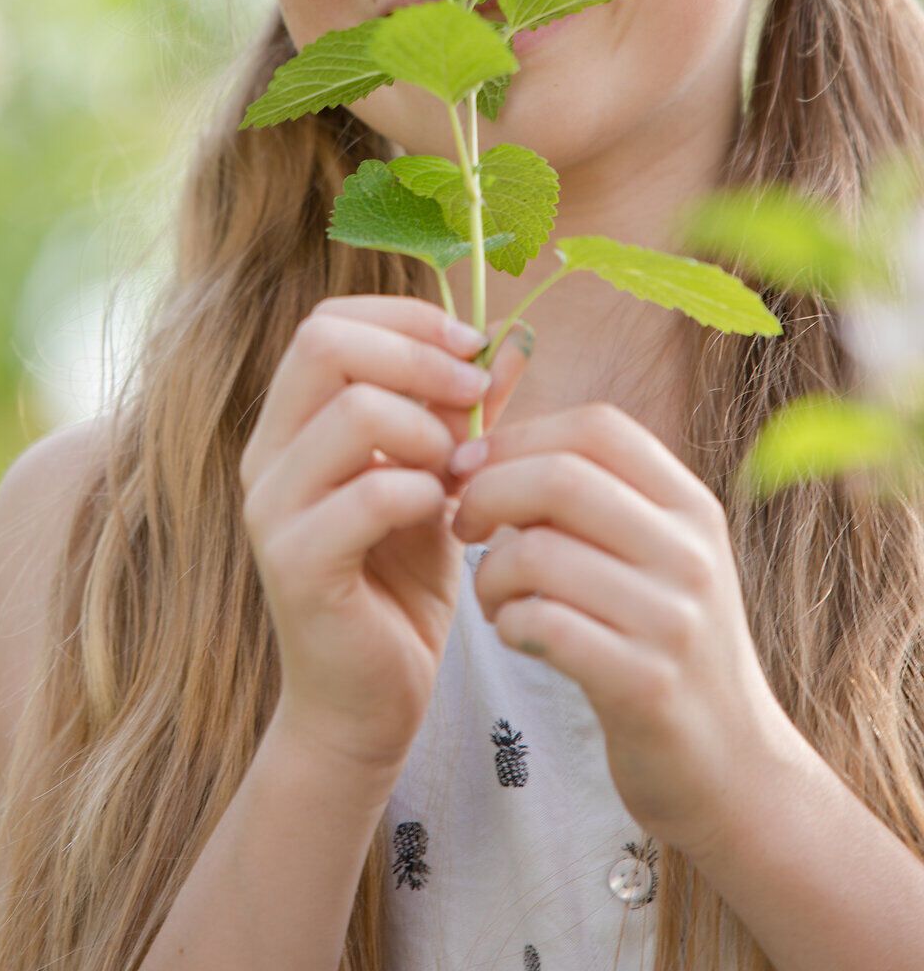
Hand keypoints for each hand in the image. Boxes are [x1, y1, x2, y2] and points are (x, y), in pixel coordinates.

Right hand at [240, 295, 529, 783]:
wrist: (369, 704)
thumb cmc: (401, 585)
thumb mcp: (439, 480)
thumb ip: (464, 413)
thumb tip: (514, 339)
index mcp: (290, 424)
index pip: (326, 322)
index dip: (404, 318)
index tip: (471, 345)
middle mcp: (266, 455)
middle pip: (324, 343)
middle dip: (417, 356)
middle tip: (475, 398)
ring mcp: (273, 509)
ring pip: (353, 412)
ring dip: (427, 430)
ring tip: (459, 471)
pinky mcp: (296, 564)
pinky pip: (368, 493)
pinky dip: (422, 491)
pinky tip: (445, 517)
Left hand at [450, 399, 795, 858]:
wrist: (736, 769)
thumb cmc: (665, 647)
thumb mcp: (658, 557)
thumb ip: (594, 500)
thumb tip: (484, 448)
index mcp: (692, 507)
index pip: (597, 427)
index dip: (519, 436)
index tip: (472, 466)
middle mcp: (690, 553)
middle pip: (559, 478)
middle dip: (486, 493)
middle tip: (461, 525)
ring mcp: (674, 620)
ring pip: (538, 552)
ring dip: (488, 572)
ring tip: (492, 596)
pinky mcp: (647, 685)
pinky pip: (543, 624)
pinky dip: (508, 623)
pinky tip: (515, 633)